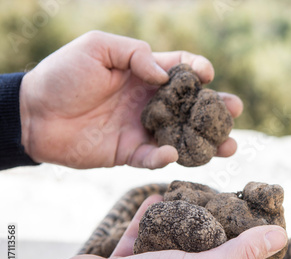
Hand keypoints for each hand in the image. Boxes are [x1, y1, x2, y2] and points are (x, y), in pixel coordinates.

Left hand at [19, 31, 242, 168]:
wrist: (35, 114)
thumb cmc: (63, 74)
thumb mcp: (97, 47)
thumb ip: (135, 53)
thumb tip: (164, 75)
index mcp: (144, 73)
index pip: (181, 70)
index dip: (198, 71)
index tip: (208, 75)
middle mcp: (150, 102)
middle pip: (191, 107)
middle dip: (216, 109)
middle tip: (234, 111)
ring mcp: (142, 128)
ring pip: (183, 136)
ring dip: (206, 142)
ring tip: (228, 145)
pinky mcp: (130, 152)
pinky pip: (154, 157)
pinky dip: (165, 158)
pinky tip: (173, 154)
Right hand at [53, 196, 286, 258]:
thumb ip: (241, 254)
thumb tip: (280, 237)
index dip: (255, 258)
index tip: (261, 232)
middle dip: (218, 234)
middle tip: (228, 207)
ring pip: (173, 248)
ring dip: (182, 224)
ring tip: (194, 198)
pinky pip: (141, 239)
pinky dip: (150, 220)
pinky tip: (157, 198)